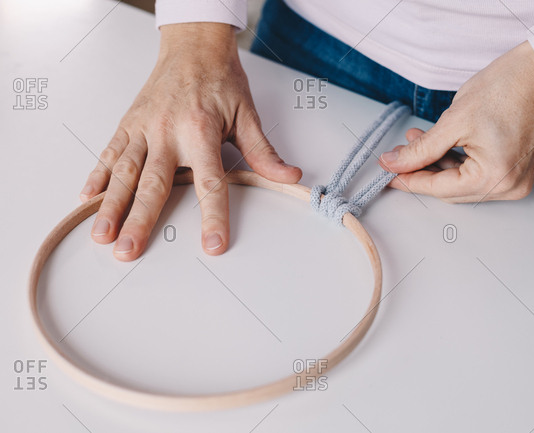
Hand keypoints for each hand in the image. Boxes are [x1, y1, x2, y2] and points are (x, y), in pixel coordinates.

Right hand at [79, 23, 301, 260]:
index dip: (213, 216)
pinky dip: (97, 176)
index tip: (213, 244)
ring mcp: (144, 128)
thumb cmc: (220, 81)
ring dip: (111, 204)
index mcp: (201, 132)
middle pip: (154, 184)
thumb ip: (263, 152)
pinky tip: (87, 199)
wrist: (194, 47)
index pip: (209, 183)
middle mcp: (167, 132)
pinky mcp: (129, 123)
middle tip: (128, 250)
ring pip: (124, 172)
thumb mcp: (247, 115)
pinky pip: (110, 152)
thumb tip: (289, 177)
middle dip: (139, 220)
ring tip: (102, 234)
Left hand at [380, 41, 533, 202]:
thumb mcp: (454, 121)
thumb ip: (421, 149)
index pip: (439, 188)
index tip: (386, 173)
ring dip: (437, 165)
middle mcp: (509, 187)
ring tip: (414, 141)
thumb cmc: (509, 87)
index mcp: (495, 178)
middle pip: (450, 190)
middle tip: (396, 158)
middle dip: (421, 173)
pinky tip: (438, 145)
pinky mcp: (517, 170)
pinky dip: (456, 162)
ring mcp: (516, 181)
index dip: (408, 180)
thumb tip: (393, 163)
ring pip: (462, 183)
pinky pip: (478, 175)